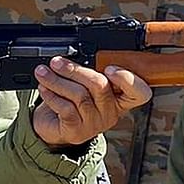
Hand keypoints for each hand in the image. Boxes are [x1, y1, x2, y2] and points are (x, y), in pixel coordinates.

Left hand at [32, 57, 151, 146]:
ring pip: (79, 95)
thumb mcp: (84, 84)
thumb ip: (90, 70)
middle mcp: (111, 112)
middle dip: (76, 70)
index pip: (139, 92)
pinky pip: (66, 108)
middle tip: (57, 62)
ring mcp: (95, 123)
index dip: (128, 80)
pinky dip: (52, 95)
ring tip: (43, 72)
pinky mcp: (77, 131)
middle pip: (100, 86)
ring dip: (57, 80)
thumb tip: (75, 52)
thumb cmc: (71, 101)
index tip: (110, 68)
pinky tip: (44, 87)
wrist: (53, 126)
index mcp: (120, 98)